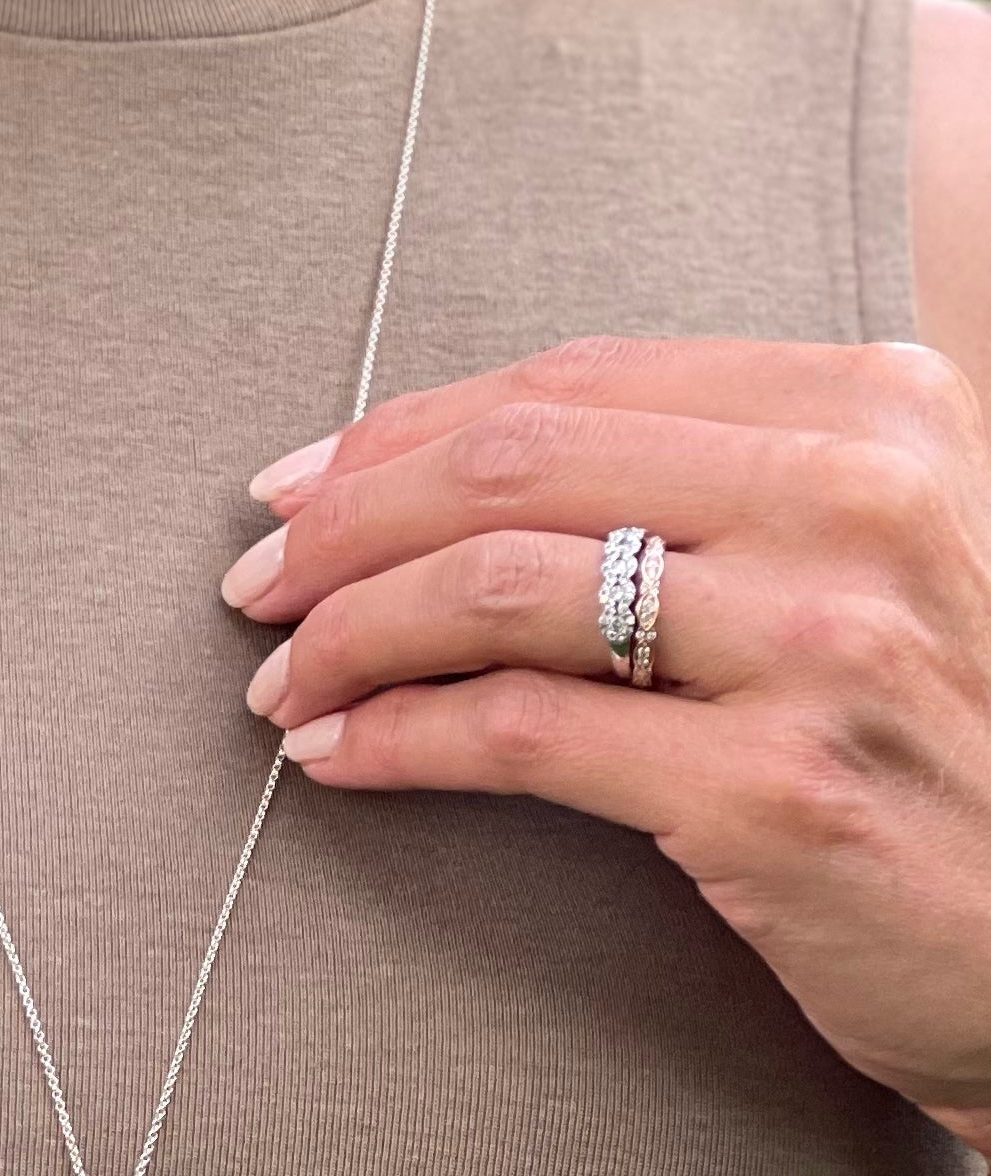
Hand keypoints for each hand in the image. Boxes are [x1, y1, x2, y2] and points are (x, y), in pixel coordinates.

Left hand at [224, 334, 990, 1148]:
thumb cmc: (948, 739)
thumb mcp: (878, 557)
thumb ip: (724, 489)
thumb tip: (466, 469)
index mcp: (880, 411)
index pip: (576, 384)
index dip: (404, 432)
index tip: (300, 487)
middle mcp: (863, 502)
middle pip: (516, 469)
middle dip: (345, 525)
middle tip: (255, 585)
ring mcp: (826, 644)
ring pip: (497, 590)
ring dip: (347, 636)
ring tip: (277, 684)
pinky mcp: (774, 791)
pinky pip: (520, 735)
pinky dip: (393, 738)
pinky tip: (332, 756)